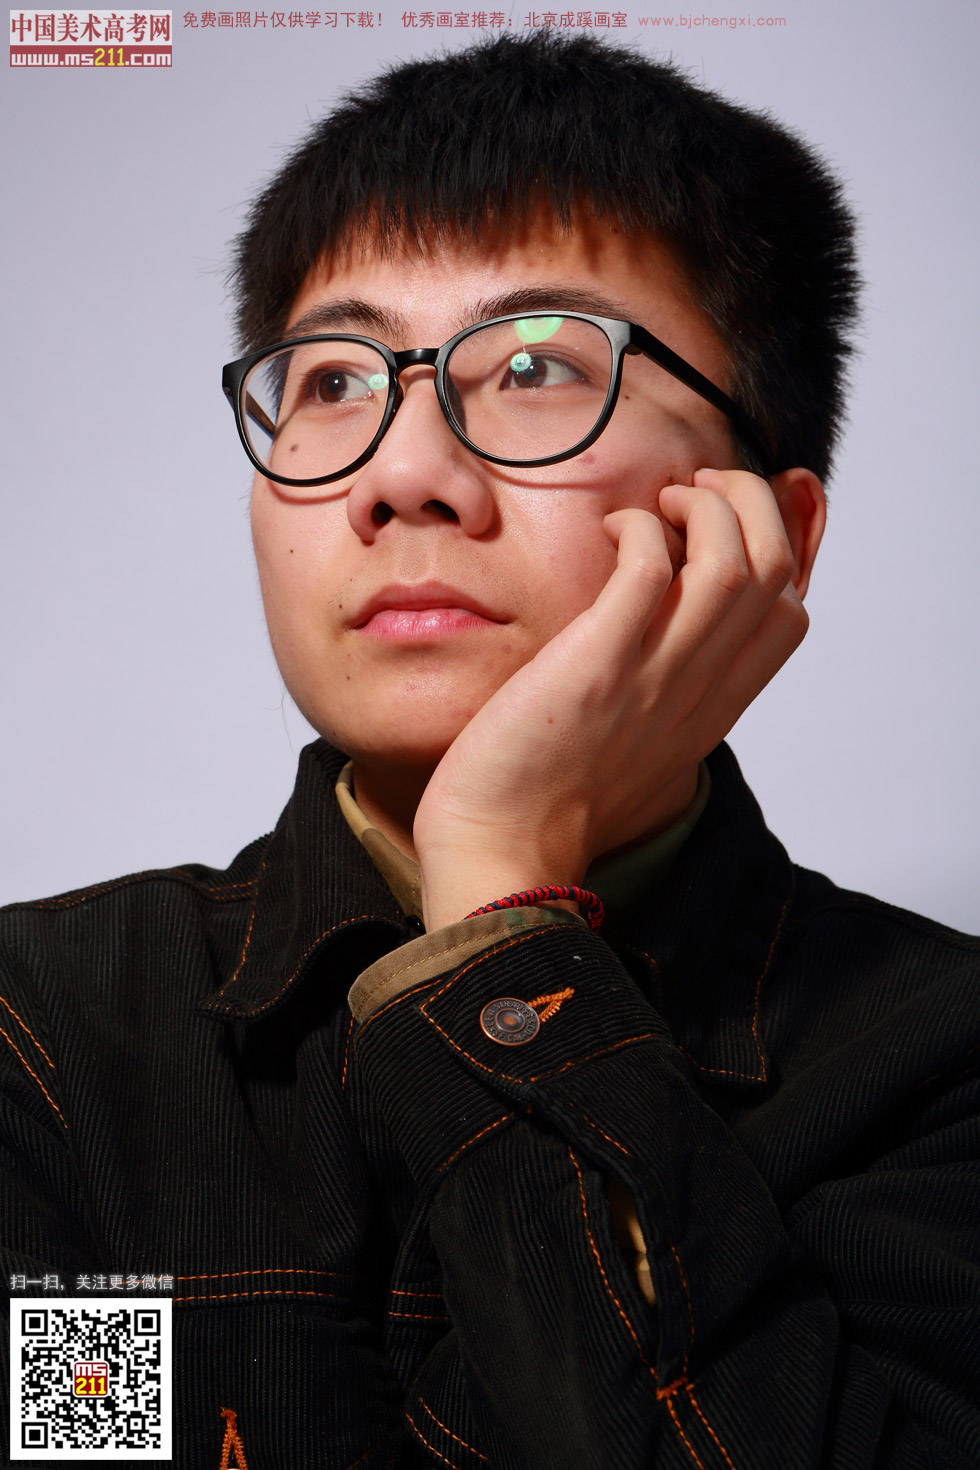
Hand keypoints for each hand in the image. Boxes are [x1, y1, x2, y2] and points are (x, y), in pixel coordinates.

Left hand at [413, 469, 814, 930]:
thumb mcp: (637, 747)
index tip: (719, 530)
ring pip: (735, 558)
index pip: (790, 614)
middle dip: (748, 504)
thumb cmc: (551, 800)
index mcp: (713, 710)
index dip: (771, 551)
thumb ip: (664, 697)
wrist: (504, 850)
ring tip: (659, 505)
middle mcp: (701, 689)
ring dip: (704, 506)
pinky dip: (640, 525)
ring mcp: (657, 675)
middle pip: (776, 568)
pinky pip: (650, 564)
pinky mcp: (601, 662)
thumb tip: (655, 642)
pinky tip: (609, 530)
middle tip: (692, 493)